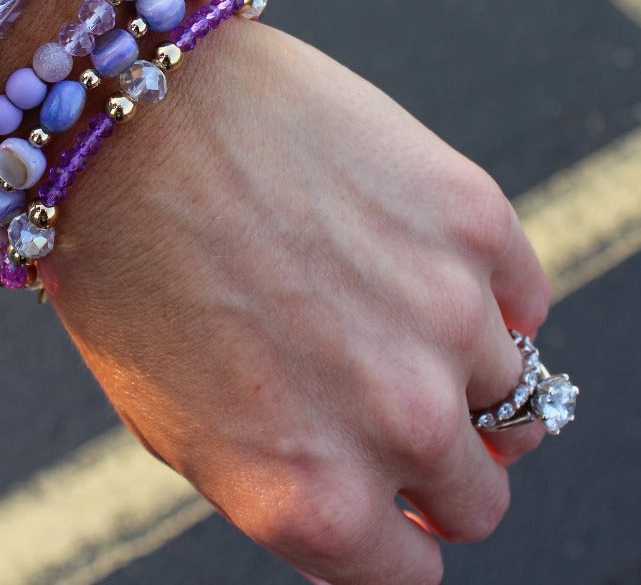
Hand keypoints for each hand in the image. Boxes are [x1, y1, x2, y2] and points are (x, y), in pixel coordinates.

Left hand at [40, 21, 550, 584]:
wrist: (129, 112)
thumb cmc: (127, 267)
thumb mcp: (177, 422)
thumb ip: (289, 487)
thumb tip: (380, 511)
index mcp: (310, 497)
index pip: (409, 576)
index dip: (394, 538)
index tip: (388, 503)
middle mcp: (394, 422)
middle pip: (477, 495)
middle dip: (435, 468)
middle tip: (388, 404)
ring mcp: (446, 314)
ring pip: (511, 394)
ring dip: (455, 369)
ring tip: (381, 310)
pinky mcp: (471, 218)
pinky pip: (523, 298)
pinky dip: (483, 295)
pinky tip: (414, 260)